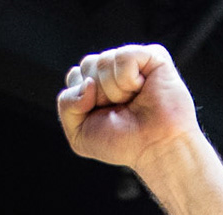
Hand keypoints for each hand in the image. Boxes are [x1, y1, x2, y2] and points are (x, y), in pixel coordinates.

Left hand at [57, 44, 199, 171]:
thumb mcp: (79, 133)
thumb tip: (87, 83)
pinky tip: (142, 90)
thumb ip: (66, 104)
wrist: (156, 149)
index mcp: (98, 85)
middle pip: (87, 65)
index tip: (103, 116)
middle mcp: (115, 71)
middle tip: (121, 110)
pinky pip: (124, 57)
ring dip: (115, 90)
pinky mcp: (154, 57)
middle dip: (98, 94)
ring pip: (103, 61)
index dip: (83, 99)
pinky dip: (128, 79)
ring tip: (133, 102)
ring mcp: (134, 62)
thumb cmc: (124, 144)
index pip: (75, 76)